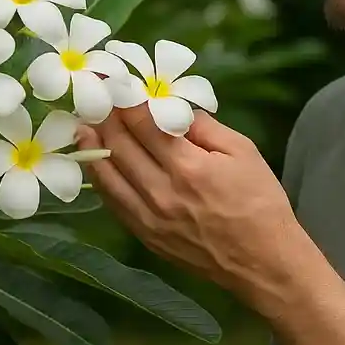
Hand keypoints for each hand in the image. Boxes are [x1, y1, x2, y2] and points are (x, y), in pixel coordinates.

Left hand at [74, 104, 311, 303]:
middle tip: (93, 98)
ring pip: (108, 176)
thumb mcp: (243, 152)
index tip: (113, 82)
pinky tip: (97, 164)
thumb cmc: (260, 203)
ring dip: (92, 148)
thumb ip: (204, 127)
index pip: (143, 124)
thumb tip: (172, 109)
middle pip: (119, 146)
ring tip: (82, 126)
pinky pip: (113, 203)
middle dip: (104, 118)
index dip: (124, 100)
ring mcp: (148, 218)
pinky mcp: (144, 236)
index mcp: (187, 167)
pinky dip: (101, 179)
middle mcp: (160, 192)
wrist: (262, 263)